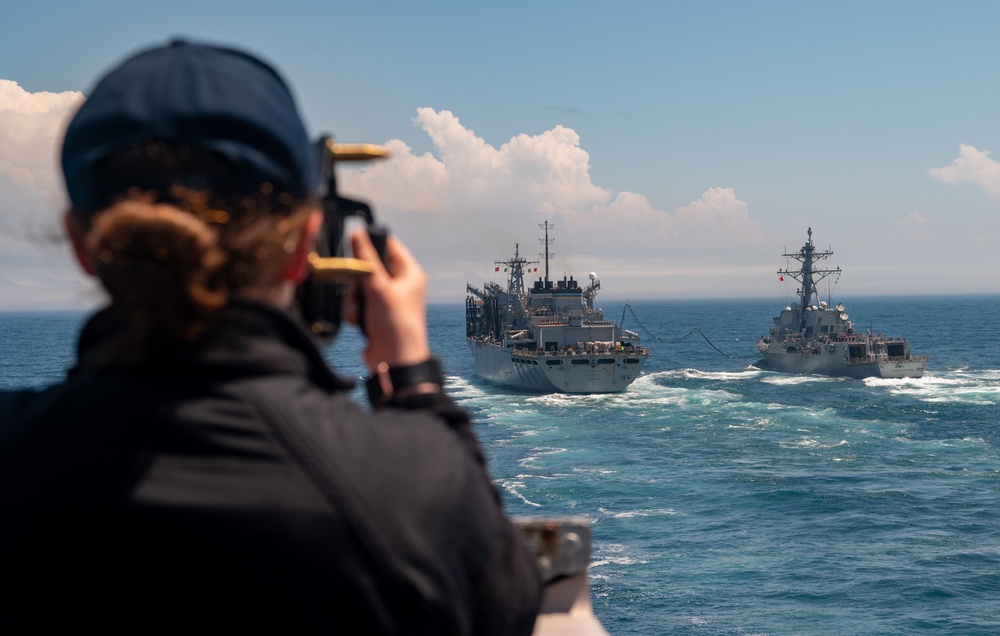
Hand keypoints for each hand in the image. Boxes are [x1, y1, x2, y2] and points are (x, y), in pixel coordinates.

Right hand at [343, 230, 431, 370]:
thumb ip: (366, 262)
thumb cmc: (396, 326)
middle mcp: (399, 284)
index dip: (371, 244)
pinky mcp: (374, 314)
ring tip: (359, 311)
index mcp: (409, 274)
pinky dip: (354, 310)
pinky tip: (358, 322)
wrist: (394, 362)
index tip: (353, 243)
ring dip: (353, 298)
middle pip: (369, 267)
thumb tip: (357, 234)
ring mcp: (386, 300)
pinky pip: (356, 302)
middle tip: (358, 289)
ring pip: (359, 286)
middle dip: (358, 281)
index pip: (389, 246)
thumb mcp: (379, 289)